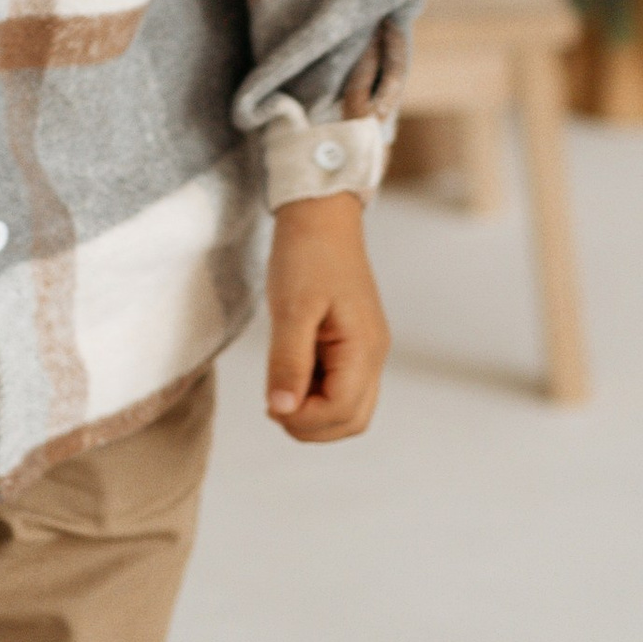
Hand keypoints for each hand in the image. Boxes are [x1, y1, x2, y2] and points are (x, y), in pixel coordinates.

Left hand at [265, 192, 389, 442]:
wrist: (320, 216)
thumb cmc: (306, 256)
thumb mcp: (291, 310)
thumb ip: (288, 362)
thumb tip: (282, 410)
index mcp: (364, 348)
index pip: (340, 412)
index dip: (302, 419)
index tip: (269, 400)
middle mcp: (373, 355)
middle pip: (351, 421)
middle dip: (310, 425)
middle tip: (274, 400)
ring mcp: (367, 351)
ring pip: (349, 410)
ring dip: (313, 413)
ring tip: (281, 387)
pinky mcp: (354, 345)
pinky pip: (342, 388)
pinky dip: (316, 395)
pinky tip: (290, 374)